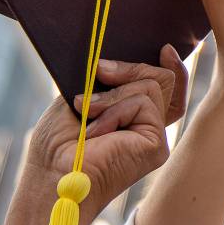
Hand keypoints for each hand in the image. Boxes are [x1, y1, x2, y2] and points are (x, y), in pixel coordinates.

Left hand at [26, 49, 187, 217]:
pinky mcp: (156, 146)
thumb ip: (108, 81)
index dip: (173, 68)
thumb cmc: (58, 144)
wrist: (50, 175)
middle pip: (164, 80)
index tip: (164, 49)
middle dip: (132, 67)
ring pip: (152, 86)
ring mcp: (155, 137)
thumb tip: (119, 61)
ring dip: (112, 95)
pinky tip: (95, 131)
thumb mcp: (82, 98)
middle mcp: (149, 128)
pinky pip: (143, 103)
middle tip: (100, 71)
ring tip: (86, 112)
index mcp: (134, 118)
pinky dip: (114, 111)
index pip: (167, 89)